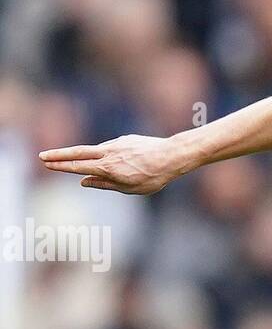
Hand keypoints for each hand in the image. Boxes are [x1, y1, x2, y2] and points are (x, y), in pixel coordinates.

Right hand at [37, 134, 186, 196]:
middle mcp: (108, 153)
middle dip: (59, 155)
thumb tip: (83, 181)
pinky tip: (121, 164)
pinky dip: (107, 156)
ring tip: (95, 167)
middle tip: (42, 156)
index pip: (78, 166)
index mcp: (108, 168)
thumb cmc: (153, 177)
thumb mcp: (129, 188)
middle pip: (78, 153)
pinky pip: (111, 150)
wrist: (172, 155)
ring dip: (86, 157)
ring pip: (95, 151)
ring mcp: (116, 144)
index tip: (46, 163)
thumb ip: (104, 184)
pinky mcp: (124, 139)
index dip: (60, 165)